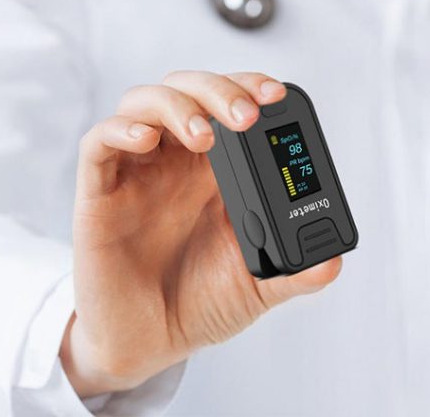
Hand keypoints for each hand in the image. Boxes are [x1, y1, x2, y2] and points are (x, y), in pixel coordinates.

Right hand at [61, 71, 341, 396]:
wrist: (149, 343)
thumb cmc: (199, 305)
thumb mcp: (256, 288)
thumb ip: (294, 274)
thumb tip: (332, 262)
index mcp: (218, 173)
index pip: (230, 105)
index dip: (250, 87)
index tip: (276, 95)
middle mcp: (178, 163)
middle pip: (190, 91)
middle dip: (220, 91)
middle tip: (247, 117)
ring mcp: (138, 174)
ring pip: (144, 103)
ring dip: (177, 106)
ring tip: (204, 135)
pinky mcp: (100, 194)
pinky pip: (98, 144)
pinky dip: (120, 130)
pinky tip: (146, 140)